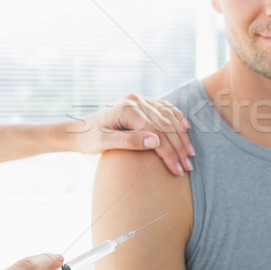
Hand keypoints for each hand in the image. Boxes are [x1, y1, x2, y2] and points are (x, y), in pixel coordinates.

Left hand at [65, 94, 194, 175]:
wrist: (80, 130)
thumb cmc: (89, 139)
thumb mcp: (104, 144)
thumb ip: (129, 142)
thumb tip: (156, 141)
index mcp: (126, 108)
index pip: (155, 132)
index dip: (169, 153)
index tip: (178, 170)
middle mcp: (135, 100)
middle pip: (165, 125)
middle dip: (178, 147)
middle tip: (188, 167)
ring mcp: (140, 99)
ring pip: (169, 117)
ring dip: (182, 136)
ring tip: (190, 155)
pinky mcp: (143, 103)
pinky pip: (166, 109)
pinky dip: (178, 119)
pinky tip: (186, 130)